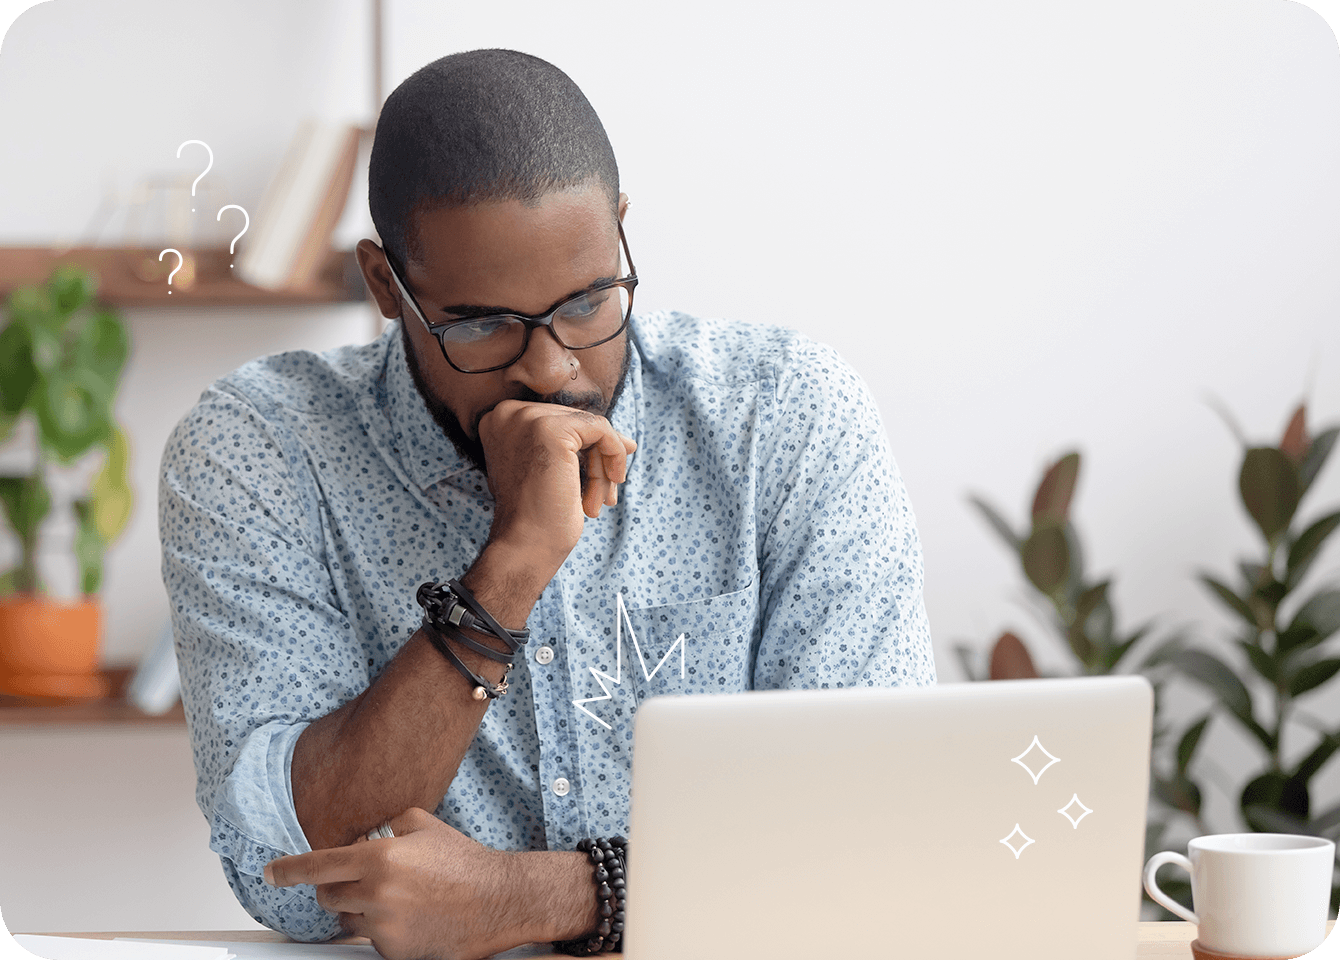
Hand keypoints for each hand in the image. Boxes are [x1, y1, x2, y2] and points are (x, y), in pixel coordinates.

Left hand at [264, 808, 524, 959]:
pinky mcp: (393, 952)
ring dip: (360, 910)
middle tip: (363, 881)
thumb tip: (366, 834)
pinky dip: (382, 930)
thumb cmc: (463, 862)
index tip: (271, 873)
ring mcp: (383, 927)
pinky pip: (371, 940)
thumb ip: (387, 825)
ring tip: (395, 900)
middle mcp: (375, 894)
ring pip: (347, 921)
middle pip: (327, 897)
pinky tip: (411, 917)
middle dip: (337, 888)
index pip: (317, 866)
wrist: (496, 900)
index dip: (288, 870)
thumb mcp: (424, 825)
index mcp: (379, 859)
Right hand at [477, 399, 635, 563]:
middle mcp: (507, 412)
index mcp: (500, 420)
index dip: (586, 447)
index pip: (559, 419)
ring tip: (602, 500)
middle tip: (605, 495)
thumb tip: (628, 441)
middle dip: (597, 459)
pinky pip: (601, 430)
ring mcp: (526, 418)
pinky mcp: (549, 428)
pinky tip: (611, 485)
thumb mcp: (553, 471)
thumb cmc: (538, 516)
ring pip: (591, 427)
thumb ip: (579, 447)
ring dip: (604, 466)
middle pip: (575, 421)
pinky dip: (614, 455)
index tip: (604, 475)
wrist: (526, 544)